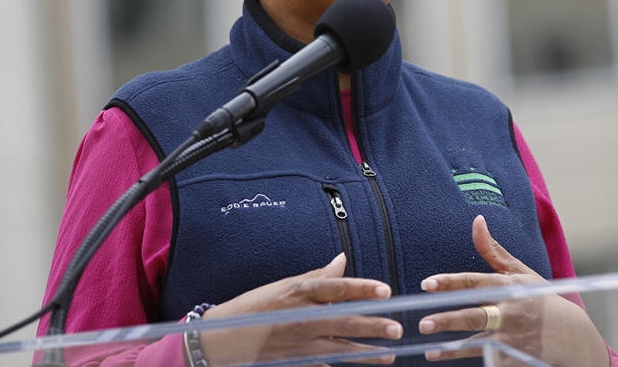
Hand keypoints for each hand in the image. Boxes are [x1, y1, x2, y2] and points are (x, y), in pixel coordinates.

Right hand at [198, 253, 401, 365]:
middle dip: (372, 326)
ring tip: (389, 354)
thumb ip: (317, 277)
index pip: (336, 288)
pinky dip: (339, 366)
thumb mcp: (284, 286)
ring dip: (366, 353)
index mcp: (298, 293)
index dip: (361, 289)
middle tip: (396, 328)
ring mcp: (299, 344)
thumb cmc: (253, 308)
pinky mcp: (296, 363)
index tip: (384, 291)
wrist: (221, 339)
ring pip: (340, 349)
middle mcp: (301, 318)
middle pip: (343, 321)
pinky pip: (324, 366)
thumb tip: (342, 261)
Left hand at [417, 216, 607, 366]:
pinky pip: (492, 359)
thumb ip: (493, 250)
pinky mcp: (517, 357)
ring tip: (429, 350)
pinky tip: (450, 360)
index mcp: (509, 287)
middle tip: (423, 324)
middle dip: (448, 320)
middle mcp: (510, 311)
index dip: (450, 282)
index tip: (427, 284)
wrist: (574, 335)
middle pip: (474, 316)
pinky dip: (477, 360)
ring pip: (479, 342)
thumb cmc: (541, 298)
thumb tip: (476, 220)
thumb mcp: (521, 273)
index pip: (474, 283)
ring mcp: (515, 337)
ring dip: (453, 348)